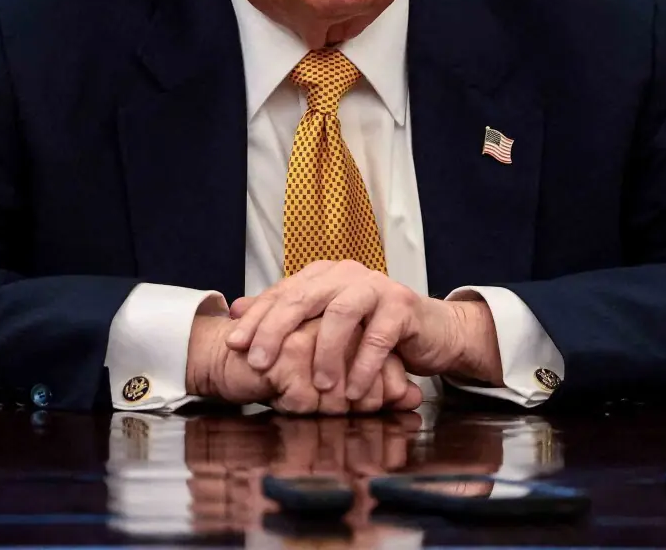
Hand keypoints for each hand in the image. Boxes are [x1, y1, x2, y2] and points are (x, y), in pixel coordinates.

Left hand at [226, 261, 501, 401]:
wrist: (430, 330)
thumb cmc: (371, 329)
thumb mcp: (323, 322)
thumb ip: (283, 314)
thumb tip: (234, 309)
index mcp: (322, 275)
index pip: (281, 293)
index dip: (256, 319)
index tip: (234, 345)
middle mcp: (345, 274)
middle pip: (303, 299)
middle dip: (276, 332)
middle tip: (261, 364)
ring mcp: (375, 287)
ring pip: (340, 314)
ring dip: (325, 353)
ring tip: (317, 386)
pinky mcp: (402, 306)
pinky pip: (378, 336)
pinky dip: (363, 366)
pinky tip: (354, 391)